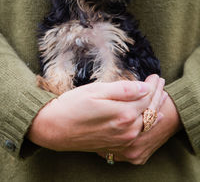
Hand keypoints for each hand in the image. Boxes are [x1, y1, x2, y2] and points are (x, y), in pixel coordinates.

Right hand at [27, 75, 163, 151]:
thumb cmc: (73, 105)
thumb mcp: (97, 91)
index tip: (156, 76)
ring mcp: (123, 140)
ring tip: (160, 96)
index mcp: (124, 114)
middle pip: (151, 110)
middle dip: (158, 95)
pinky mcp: (117, 145)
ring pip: (147, 122)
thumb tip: (145, 87)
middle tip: (161, 83)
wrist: (55, 128)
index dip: (153, 85)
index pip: (147, 97)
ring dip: (155, 107)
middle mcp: (127, 130)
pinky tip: (150, 116)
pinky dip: (148, 122)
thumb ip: (123, 90)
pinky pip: (139, 133)